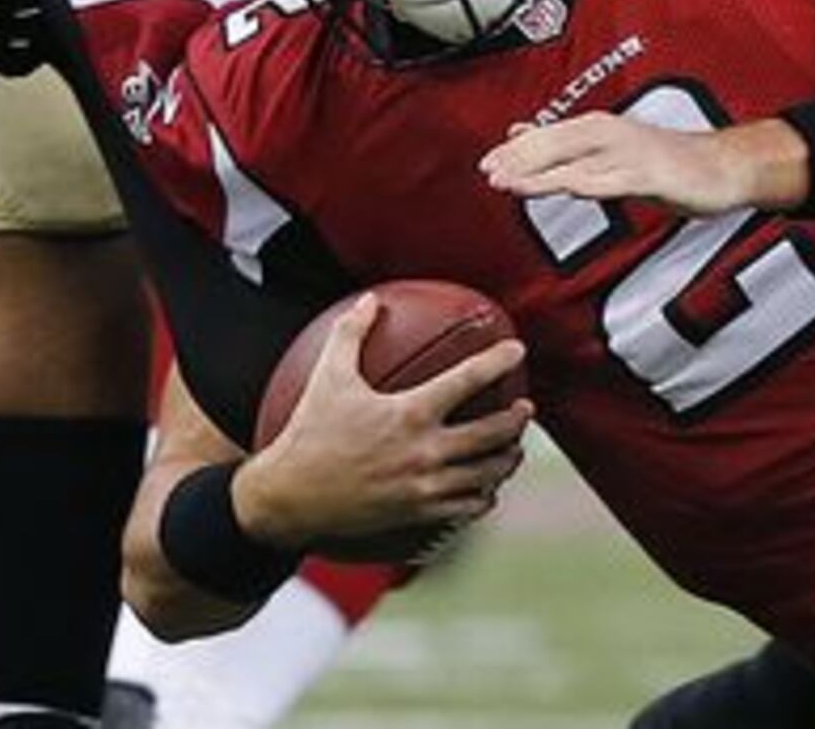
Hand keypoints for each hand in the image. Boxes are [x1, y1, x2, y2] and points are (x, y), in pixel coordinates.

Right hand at [238, 301, 531, 561]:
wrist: (288, 498)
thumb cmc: (308, 433)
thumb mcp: (327, 377)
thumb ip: (351, 333)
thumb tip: (371, 299)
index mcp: (409, 413)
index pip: (468, 379)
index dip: (498, 360)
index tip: (517, 350)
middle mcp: (424, 452)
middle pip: (492, 434)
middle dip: (517, 419)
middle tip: (525, 408)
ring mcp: (424, 488)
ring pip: (486, 475)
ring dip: (507, 459)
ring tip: (513, 449)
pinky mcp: (418, 515)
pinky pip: (466, 508)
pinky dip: (483, 496)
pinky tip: (485, 488)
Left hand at [482, 111, 801, 215]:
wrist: (721, 167)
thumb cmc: (664, 160)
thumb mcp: (609, 148)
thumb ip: (564, 142)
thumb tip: (518, 131)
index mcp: (598, 128)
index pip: (547, 136)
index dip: (515, 150)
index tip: (484, 164)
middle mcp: (610, 134)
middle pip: (555, 144)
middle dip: (520, 159)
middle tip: (488, 173)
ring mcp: (630, 153)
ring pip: (578, 162)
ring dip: (542, 173)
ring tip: (512, 184)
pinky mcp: (651, 174)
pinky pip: (614, 180)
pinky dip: (588, 183)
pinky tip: (568, 189)